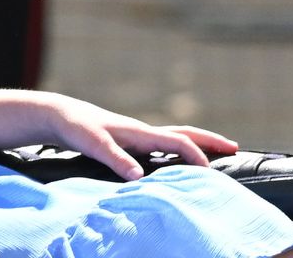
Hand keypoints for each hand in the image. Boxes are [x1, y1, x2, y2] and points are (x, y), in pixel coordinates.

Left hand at [44, 93, 239, 179]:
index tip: (209, 172)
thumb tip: (138, 177)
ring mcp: (135, 135)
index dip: (196, 155)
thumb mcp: (93, 144)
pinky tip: (175, 160)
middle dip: (208, 140)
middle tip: (233, 147)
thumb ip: (115, 159)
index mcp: (139, 132)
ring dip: (194, 144)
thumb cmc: (75, 127)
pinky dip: (175, 150)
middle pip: (182, 133)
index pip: (177, 141)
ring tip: (212, 154)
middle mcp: (141, 131)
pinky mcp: (127, 140)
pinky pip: (160, 145)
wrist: (59, 115)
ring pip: (172, 137)